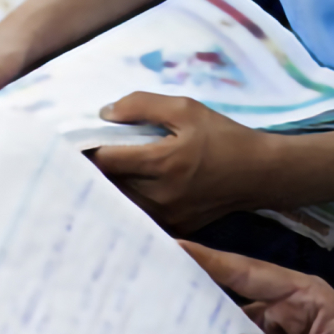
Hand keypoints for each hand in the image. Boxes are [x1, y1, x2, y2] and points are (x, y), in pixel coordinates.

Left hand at [90, 92, 274, 232]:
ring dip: (106, 190)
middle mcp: (160, 195)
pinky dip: (125, 204)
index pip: (106, 161)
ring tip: (99, 174)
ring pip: (119, 205)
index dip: (86, 150)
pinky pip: (138, 216)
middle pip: (107, 187)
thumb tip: (105, 113)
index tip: (75, 142)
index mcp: (162, 162)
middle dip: (91, 173)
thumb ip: (143, 105)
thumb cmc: (223, 136)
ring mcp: (166, 217)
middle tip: (79, 160)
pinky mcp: (174, 228)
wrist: (258, 172)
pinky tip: (124, 191)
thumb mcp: (187, 108)